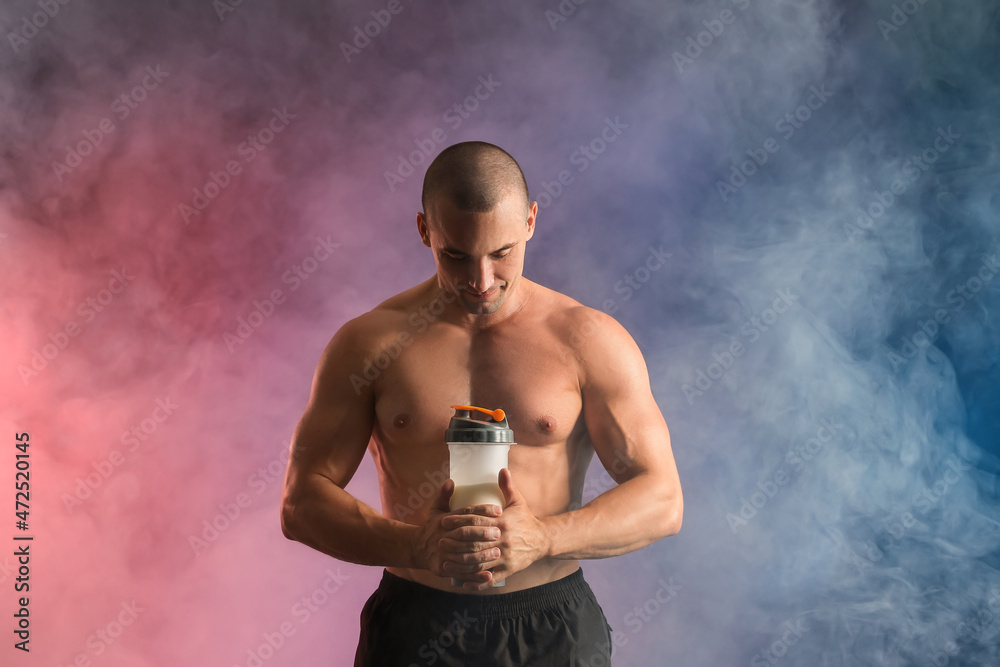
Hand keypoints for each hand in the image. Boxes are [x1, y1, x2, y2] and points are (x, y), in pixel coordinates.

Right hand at [413, 479, 503, 585]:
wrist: (418, 549)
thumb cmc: (433, 527)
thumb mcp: (436, 510)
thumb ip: (444, 495)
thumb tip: (450, 480)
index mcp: (445, 520)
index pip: (466, 513)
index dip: (483, 511)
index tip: (499, 510)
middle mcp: (443, 536)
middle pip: (466, 533)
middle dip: (484, 533)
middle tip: (500, 532)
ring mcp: (442, 553)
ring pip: (465, 554)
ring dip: (482, 554)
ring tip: (498, 552)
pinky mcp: (442, 568)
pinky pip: (461, 572)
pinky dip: (475, 574)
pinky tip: (489, 574)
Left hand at [444, 468, 550, 591]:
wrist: (543, 540)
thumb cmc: (526, 519)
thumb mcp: (518, 501)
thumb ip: (508, 486)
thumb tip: (501, 468)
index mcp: (503, 522)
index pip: (477, 521)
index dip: (459, 521)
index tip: (444, 521)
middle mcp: (503, 540)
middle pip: (475, 543)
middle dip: (456, 544)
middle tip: (440, 542)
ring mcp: (506, 557)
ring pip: (480, 562)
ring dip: (461, 564)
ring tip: (446, 564)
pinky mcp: (509, 569)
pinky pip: (491, 578)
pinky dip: (477, 582)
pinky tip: (464, 583)